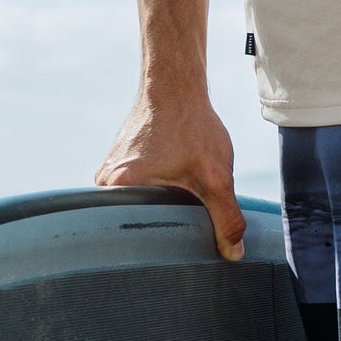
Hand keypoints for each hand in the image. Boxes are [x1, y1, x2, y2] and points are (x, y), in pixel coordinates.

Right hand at [95, 83, 246, 260]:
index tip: (181, 255)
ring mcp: (111, 174)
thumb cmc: (190, 125)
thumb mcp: (215, 177)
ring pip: (140, 210)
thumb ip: (227, 217)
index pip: (134, 238)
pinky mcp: (122, 166)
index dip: (162, 249)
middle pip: (138, 225)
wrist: (176, 86)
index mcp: (118, 189)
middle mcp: (106, 184)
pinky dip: (161, 198)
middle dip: (165, 232)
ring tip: (184, 211)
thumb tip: (234, 254)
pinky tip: (177, 194)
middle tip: (188, 236)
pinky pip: (140, 195)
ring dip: (164, 213)